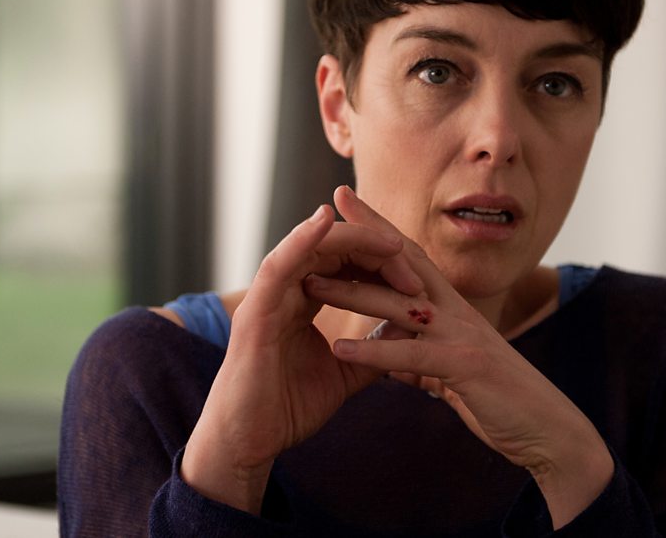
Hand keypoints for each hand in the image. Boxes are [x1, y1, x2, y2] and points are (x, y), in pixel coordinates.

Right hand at [181, 204, 422, 513]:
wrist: (250, 443)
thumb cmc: (287, 408)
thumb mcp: (345, 371)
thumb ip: (373, 348)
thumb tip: (411, 326)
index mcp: (301, 301)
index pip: (343, 262)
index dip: (380, 262)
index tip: (416, 278)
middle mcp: (284, 292)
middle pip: (330, 248)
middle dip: (373, 249)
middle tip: (409, 263)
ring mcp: (267, 298)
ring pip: (308, 248)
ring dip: (351, 241)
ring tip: (387, 242)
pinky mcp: (255, 311)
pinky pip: (278, 266)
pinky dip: (301, 240)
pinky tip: (324, 222)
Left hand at [305, 186, 612, 527]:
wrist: (549, 431)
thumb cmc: (502, 402)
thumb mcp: (452, 375)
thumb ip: (422, 363)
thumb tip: (394, 363)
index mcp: (453, 310)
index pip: (410, 259)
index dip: (380, 229)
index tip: (346, 202)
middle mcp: (457, 313)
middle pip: (404, 263)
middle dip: (365, 237)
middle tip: (324, 214)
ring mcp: (462, 335)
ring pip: (399, 305)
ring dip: (353, 293)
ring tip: (310, 284)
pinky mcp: (465, 366)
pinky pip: (411, 356)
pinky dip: (374, 351)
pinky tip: (340, 347)